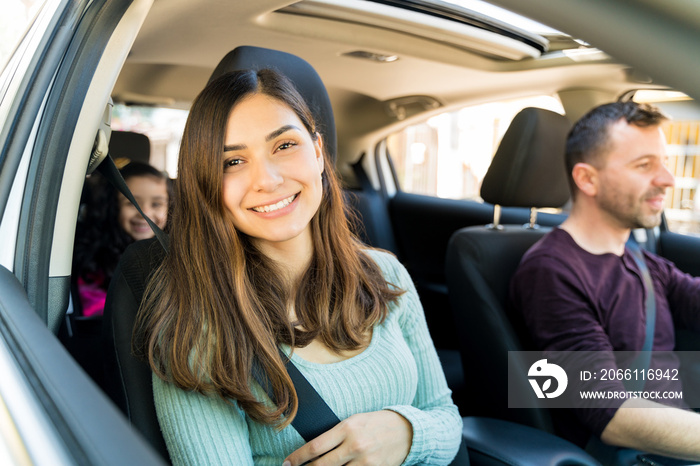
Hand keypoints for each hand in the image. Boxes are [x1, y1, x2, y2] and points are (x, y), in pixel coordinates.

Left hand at [283, 409, 412, 464]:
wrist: (406, 430)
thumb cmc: (375, 423)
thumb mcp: (354, 421)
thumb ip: (335, 435)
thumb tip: (312, 451)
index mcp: (347, 428)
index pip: (315, 447)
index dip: (298, 458)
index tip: (287, 463)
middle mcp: (355, 445)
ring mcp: (365, 461)